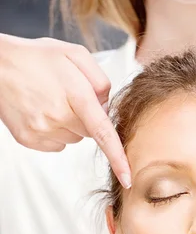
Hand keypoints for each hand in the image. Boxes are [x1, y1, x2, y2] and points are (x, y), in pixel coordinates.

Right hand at [0, 34, 130, 187]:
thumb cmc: (36, 58)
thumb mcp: (74, 54)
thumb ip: (100, 80)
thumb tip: (107, 107)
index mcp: (75, 93)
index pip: (103, 132)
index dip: (118, 157)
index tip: (128, 178)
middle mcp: (59, 115)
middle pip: (90, 133)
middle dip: (86, 118)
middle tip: (67, 96)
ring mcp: (42, 130)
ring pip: (74, 139)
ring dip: (69, 124)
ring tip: (51, 101)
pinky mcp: (30, 139)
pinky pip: (57, 144)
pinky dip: (55, 131)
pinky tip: (41, 111)